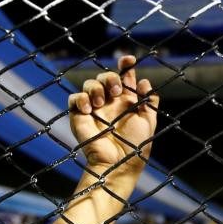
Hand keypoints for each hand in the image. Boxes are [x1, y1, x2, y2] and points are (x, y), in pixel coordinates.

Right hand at [68, 55, 158, 174]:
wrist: (118, 164)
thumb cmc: (136, 146)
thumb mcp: (148, 122)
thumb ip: (148, 102)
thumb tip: (145, 82)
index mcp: (126, 101)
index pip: (124, 77)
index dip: (125, 65)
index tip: (128, 59)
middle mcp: (109, 102)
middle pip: (105, 76)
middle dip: (110, 77)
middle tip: (117, 91)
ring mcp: (93, 108)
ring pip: (89, 84)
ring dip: (96, 88)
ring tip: (101, 102)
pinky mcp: (79, 116)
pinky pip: (74, 98)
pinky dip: (80, 99)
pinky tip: (89, 109)